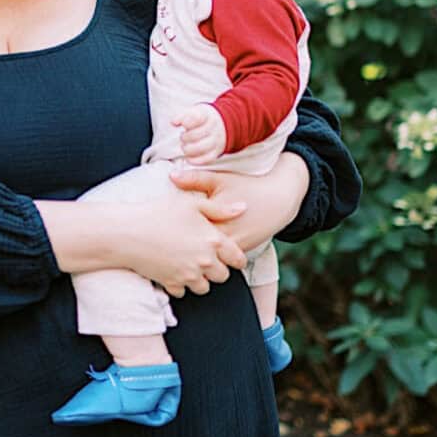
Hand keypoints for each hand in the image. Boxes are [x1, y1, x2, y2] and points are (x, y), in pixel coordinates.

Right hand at [118, 188, 247, 296]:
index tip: (231, 257)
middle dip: (217, 269)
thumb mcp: (192, 204)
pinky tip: (173, 270)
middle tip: (207, 259)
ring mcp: (188, 275)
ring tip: (190, 265)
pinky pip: (182, 292)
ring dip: (200, 279)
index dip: (236, 259)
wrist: (128, 232)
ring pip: (204, 287)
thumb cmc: (159, 213)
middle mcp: (205, 261)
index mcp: (214, 241)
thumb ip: (220, 208)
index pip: (238, 259)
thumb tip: (243, 209)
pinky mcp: (171, 284)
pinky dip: (180, 285)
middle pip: (223, 276)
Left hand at [170, 152, 309, 246]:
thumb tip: (172, 176)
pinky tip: (196, 259)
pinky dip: (211, 260)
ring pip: (210, 260)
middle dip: (180, 252)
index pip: (187, 234)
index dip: (171, 236)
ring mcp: (236, 247)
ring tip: (175, 259)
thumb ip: (195, 179)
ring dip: (195, 259)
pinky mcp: (243, 251)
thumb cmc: (248, 185)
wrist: (280, 197)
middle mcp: (226, 237)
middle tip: (160, 251)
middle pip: (197, 252)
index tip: (156, 236)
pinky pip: (223, 260)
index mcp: (216, 219)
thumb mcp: (220, 179)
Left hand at [172, 104, 227, 163]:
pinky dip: (194, 160)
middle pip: (194, 135)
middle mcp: (213, 129)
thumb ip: (182, 115)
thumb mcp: (194, 112)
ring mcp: (216, 141)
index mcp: (207, 116)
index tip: (176, 123)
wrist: (221, 125)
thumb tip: (173, 122)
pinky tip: (189, 157)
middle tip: (183, 136)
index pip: (196, 118)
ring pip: (199, 148)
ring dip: (188, 149)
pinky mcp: (216, 153)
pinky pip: (205, 159)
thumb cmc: (202, 120)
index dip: (184, 122)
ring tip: (185, 146)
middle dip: (184, 137)